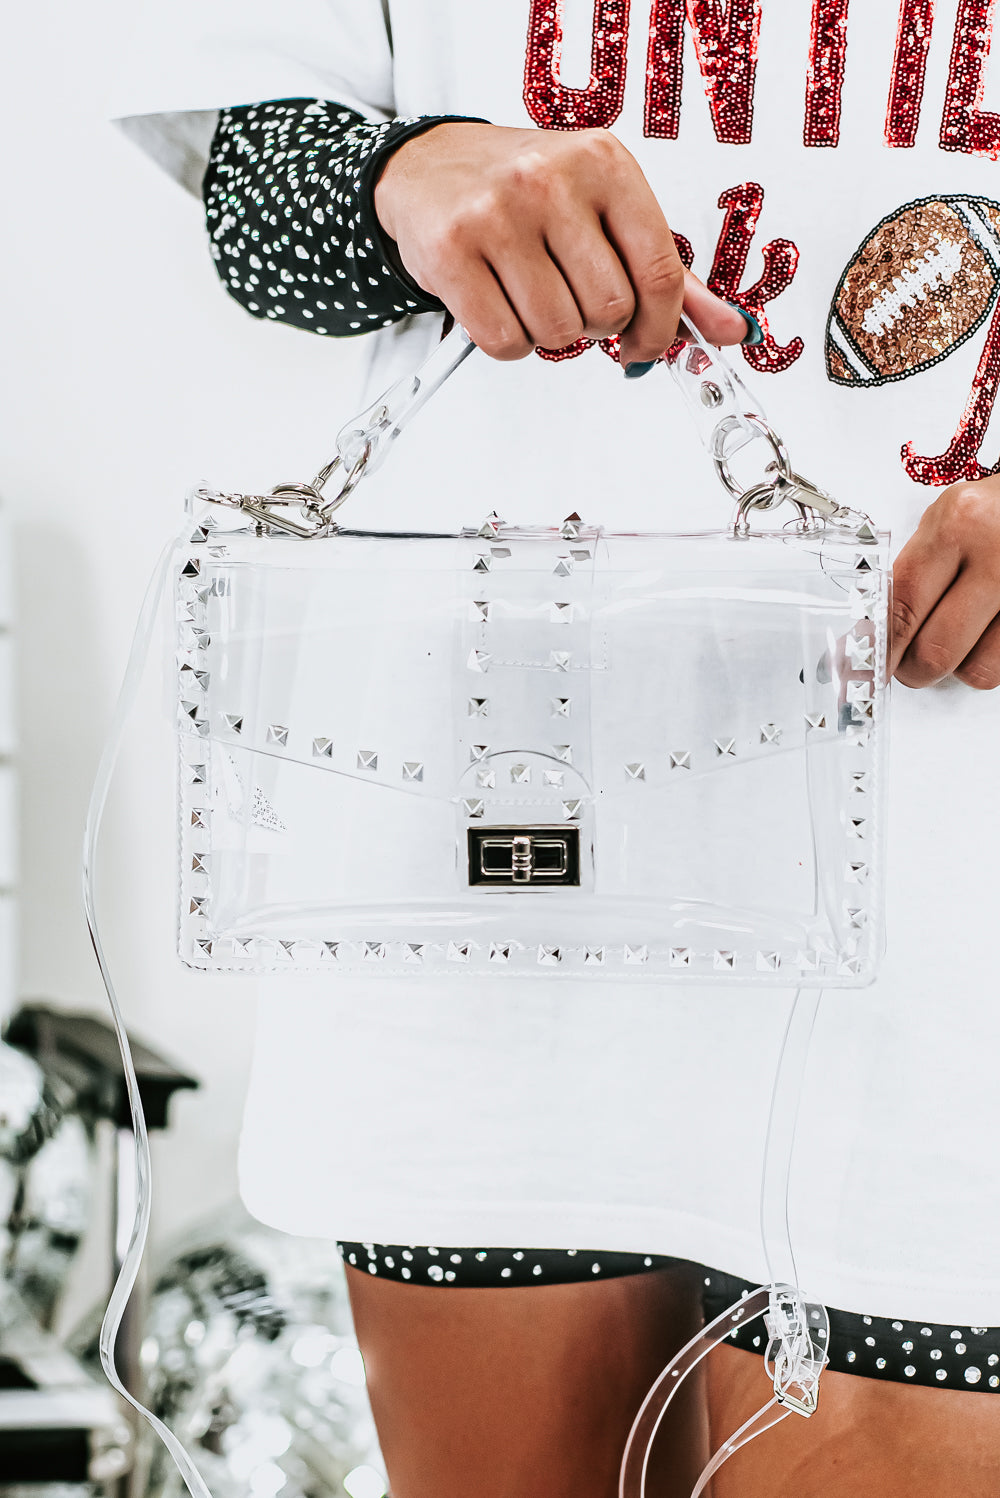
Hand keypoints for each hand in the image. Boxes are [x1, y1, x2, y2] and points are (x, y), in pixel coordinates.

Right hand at [373, 122, 747, 365]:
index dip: (660, 328)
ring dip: (551, 334)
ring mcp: (498, 213)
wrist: (428, 168)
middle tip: (571, 297)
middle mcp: (551, 179)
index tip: (646, 345)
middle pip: (608, 311)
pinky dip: (509, 342)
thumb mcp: (604, 210)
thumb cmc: (525, 193)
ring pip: (558, 333)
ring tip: (532, 293)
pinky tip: (500, 302)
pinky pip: (505, 342)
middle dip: (596, 325)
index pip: (659, 271)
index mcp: (605, 163)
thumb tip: (732, 331)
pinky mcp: (451, 251)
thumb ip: (668, 275)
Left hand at [890, 475, 999, 688]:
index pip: (901, 608)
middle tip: (910, 665)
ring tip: (959, 639)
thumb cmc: (994, 510)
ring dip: (959, 666)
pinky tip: (985, 635)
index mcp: (954, 527)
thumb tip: (880, 629)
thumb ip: (916, 570)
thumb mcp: (948, 521)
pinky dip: (988, 660)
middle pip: (934, 650)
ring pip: (975, 668)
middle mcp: (992, 555)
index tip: (872, 665)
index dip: (882, 649)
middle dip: (915, 669)